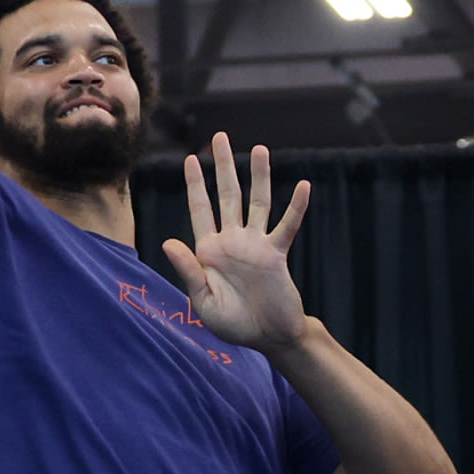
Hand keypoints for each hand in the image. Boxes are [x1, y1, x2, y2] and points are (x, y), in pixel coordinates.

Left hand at [160, 134, 312, 352]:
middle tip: (219, 136)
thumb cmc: (234, 324)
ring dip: (259, 176)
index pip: (200, 210)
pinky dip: (295, 207)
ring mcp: (256, 245)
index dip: (195, 185)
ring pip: (258, 202)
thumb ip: (188, 271)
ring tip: (259, 149)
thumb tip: (170, 242)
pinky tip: (303, 187)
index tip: (191, 159)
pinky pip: (287, 226)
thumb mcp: (203, 302)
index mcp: (210, 251)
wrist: (269, 337)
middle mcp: (233, 241)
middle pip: (227, 195)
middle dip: (223, 166)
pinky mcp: (277, 254)